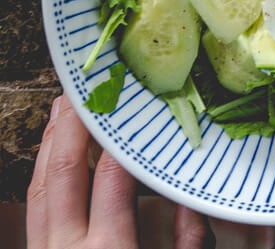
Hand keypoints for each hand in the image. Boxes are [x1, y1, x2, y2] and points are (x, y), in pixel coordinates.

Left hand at [27, 95, 274, 248]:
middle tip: (87, 87)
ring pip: (40, 189)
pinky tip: (51, 155)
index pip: (112, 179)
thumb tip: (195, 201)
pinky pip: (34, 209)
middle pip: (64, 174)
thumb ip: (186, 243)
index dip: (120, 138)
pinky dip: (42, 175)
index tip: (132, 104)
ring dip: (50, 144)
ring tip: (63, 108)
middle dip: (74, 126)